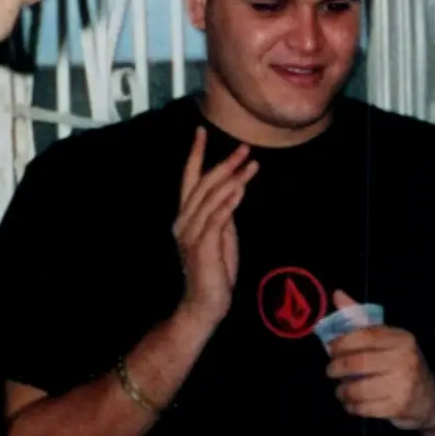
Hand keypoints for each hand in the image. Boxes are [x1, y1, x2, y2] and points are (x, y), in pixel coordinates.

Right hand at [173, 127, 256, 328]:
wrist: (205, 304)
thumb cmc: (214, 270)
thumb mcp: (221, 235)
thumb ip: (223, 212)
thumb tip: (234, 188)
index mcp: (186, 217)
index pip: (189, 180)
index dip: (195, 155)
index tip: (201, 131)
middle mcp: (184, 222)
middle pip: (202, 184)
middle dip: (224, 164)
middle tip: (243, 148)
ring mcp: (191, 235)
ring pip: (210, 198)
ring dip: (232, 179)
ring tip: (250, 164)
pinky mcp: (202, 247)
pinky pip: (216, 219)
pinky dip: (228, 202)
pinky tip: (240, 189)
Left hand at [323, 293, 434, 430]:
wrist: (429, 399)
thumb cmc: (401, 365)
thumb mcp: (386, 339)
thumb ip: (360, 319)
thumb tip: (337, 294)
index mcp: (400, 338)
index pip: (363, 335)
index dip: (340, 343)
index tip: (330, 350)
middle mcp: (404, 359)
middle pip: (357, 363)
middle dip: (337, 368)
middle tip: (331, 371)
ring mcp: (402, 384)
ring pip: (358, 388)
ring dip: (342, 391)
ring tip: (341, 390)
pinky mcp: (398, 406)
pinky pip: (363, 408)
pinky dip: (351, 406)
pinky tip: (351, 403)